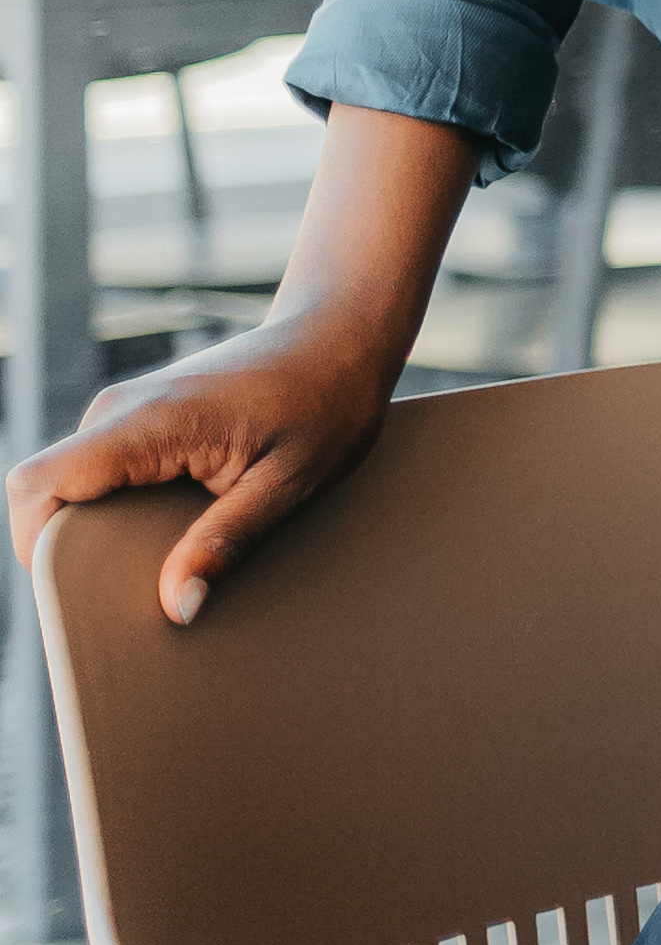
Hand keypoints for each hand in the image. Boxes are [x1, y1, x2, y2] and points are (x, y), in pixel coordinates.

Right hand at [8, 311, 403, 623]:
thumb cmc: (326, 402)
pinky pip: (102, 470)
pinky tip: (169, 532)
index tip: (80, 588)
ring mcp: (127, 409)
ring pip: (74, 482)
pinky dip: (119, 507)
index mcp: (147, 421)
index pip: (39, 482)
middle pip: (48, 490)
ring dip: (100, 528)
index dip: (36, 542)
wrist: (340, 337)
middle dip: (71, 546)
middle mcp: (121, 409)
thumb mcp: (288, 482)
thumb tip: (178, 607)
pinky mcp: (141, 416)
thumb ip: (226, 541)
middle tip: (129, 589)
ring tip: (157, 562)